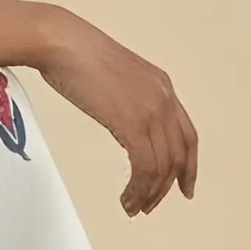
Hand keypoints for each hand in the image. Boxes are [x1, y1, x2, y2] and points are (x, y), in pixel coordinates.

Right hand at [34, 11, 198, 215]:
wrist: (62, 42)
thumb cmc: (77, 54)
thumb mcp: (116, 78)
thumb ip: (129, 101)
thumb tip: (124, 126)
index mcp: (162, 86)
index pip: (187, 135)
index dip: (189, 166)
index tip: (184, 187)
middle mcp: (164, 98)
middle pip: (178, 155)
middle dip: (166, 187)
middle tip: (149, 205)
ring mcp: (150, 110)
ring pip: (162, 166)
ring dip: (149, 193)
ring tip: (133, 206)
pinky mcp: (132, 122)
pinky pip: (145, 166)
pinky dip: (138, 187)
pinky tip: (126, 196)